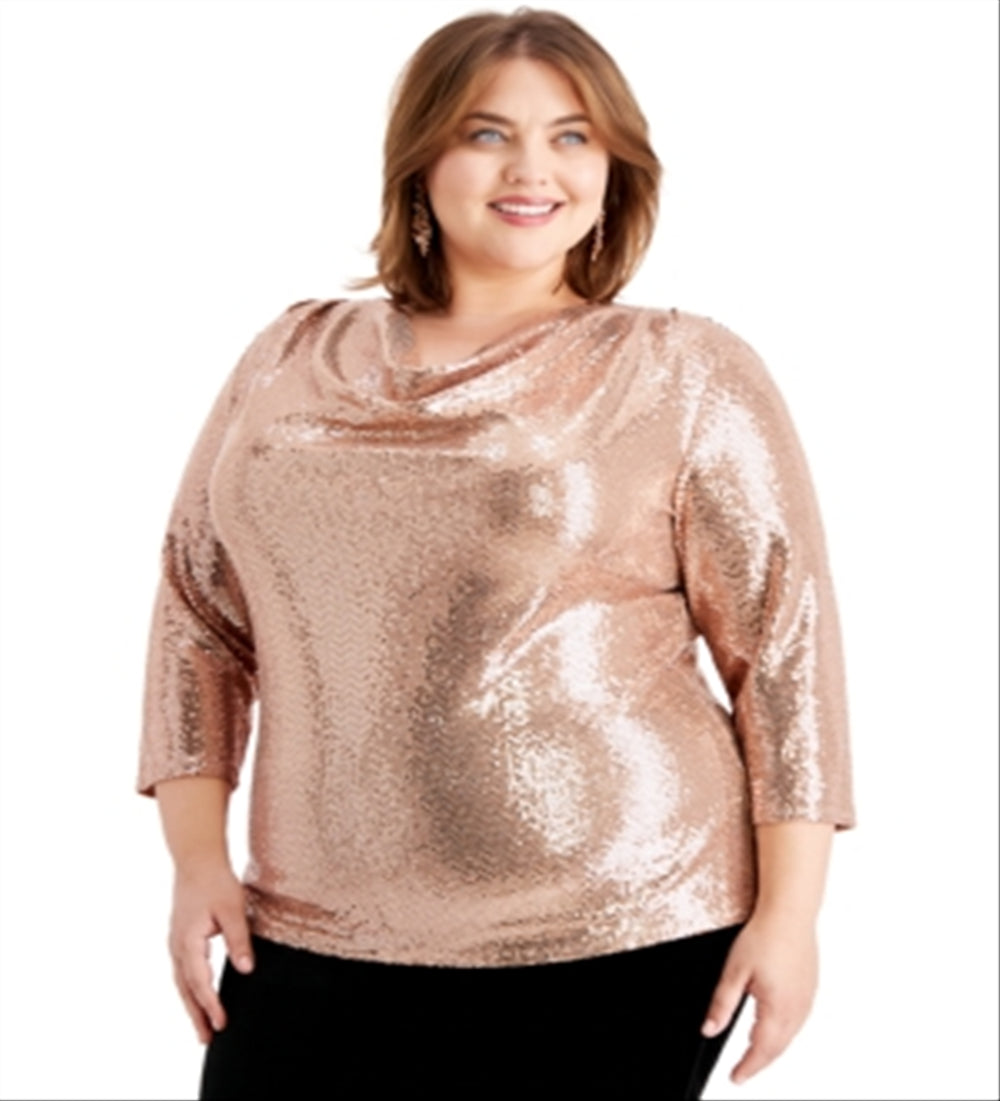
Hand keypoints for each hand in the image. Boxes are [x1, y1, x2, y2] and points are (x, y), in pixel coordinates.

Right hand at [168, 863, 254, 1043]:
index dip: (210, 1003)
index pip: (199, 980)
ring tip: (202, 1028)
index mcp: (188, 940)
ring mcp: (175, 943)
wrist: (196, 860)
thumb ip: (239, 939)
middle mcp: (177, 946)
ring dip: (191, 1005)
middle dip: (197, 1014)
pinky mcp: (179, 939)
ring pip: (182, 982)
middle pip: (186, 988)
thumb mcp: (233, 909)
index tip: (221, 1022)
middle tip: (207, 1039)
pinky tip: (197, 997)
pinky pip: (182, 972)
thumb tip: (246, 969)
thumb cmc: (216, 882)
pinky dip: (189, 989)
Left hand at [700, 911, 818, 1084]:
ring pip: (790, 1035)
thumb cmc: (764, 936)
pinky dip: (784, 1030)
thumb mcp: (734, 971)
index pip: (761, 1050)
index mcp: (778, 1009)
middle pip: (778, 1048)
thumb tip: (709, 1029)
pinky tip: (773, 1026)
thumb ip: (722, 1004)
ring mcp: (807, 998)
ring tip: (753, 1052)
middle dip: (759, 1061)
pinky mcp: (810, 987)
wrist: (790, 913)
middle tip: (742, 1070)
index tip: (735, 1079)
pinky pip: (798, 1019)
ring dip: (772, 1047)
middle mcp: (797, 1009)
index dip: (747, 1067)